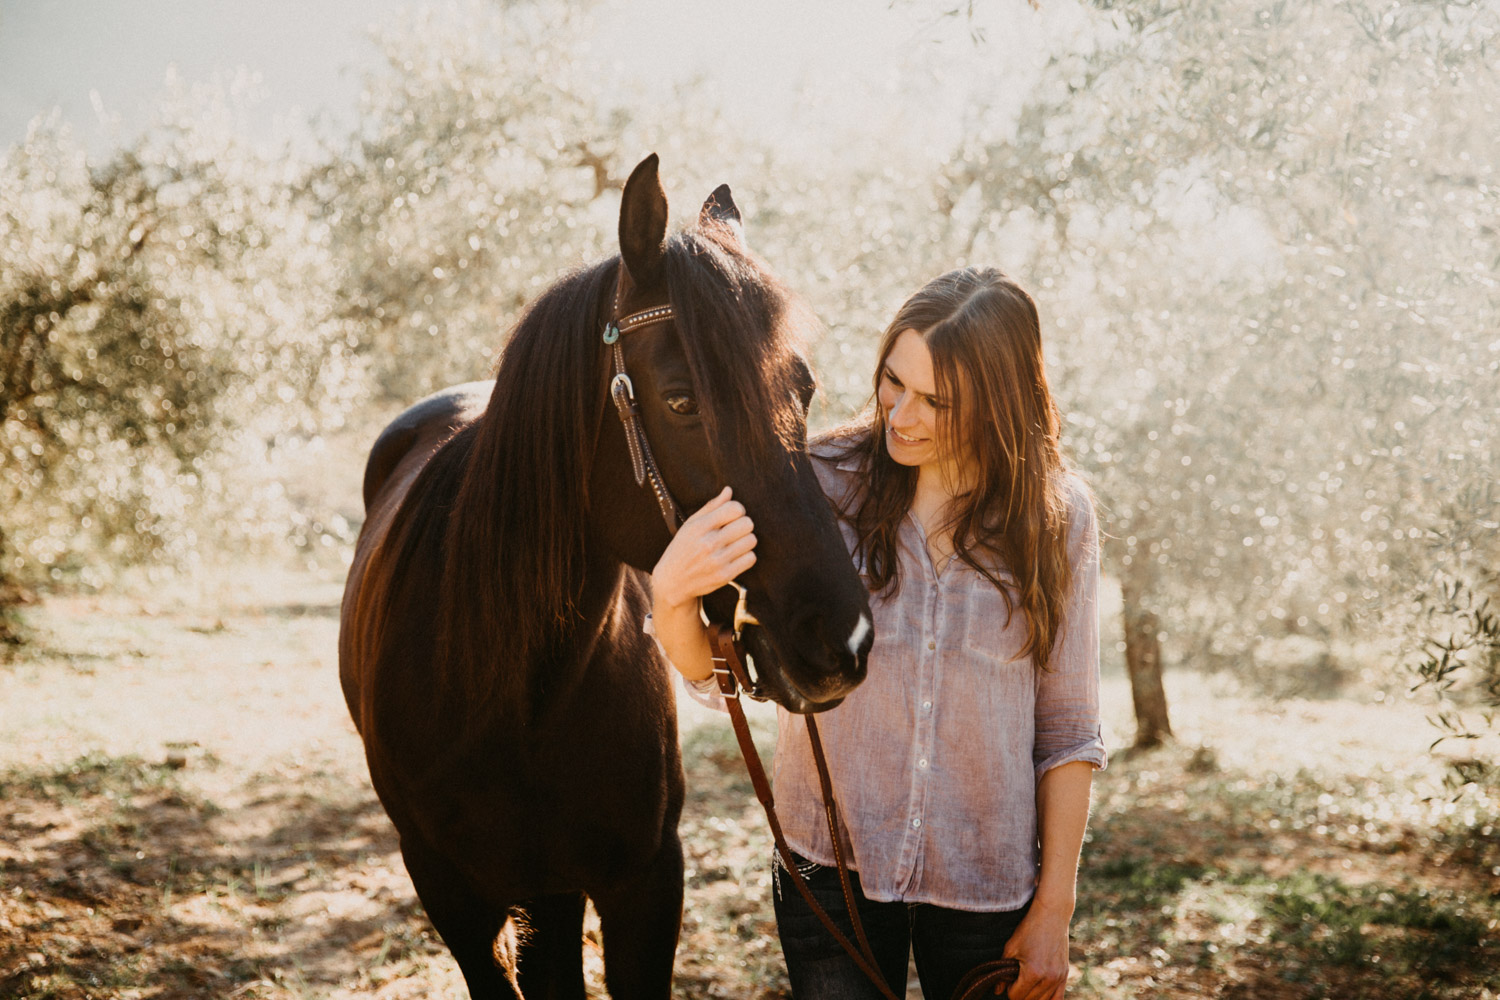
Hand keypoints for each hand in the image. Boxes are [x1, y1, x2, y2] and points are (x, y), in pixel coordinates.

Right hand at [650, 487, 756, 610]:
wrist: (673, 582)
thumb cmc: (682, 549)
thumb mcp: (690, 525)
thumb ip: (711, 506)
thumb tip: (729, 490)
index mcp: (699, 527)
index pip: (735, 508)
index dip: (738, 510)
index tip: (732, 516)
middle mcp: (708, 543)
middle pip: (747, 524)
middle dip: (743, 525)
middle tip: (734, 531)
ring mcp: (717, 561)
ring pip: (751, 541)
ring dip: (746, 541)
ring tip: (734, 544)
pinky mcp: (724, 576)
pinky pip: (751, 558)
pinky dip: (746, 556)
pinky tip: (735, 556)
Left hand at [1001, 902, 1072, 999]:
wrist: (1052, 915)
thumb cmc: (1029, 929)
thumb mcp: (1011, 948)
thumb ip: (1003, 972)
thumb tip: (997, 991)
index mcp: (1033, 972)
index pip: (1016, 996)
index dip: (1008, 989)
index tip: (1007, 979)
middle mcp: (1048, 979)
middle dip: (1019, 993)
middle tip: (1015, 980)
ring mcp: (1059, 978)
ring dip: (1031, 997)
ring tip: (1026, 984)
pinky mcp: (1065, 975)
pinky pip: (1058, 998)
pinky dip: (1047, 999)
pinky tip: (1039, 994)